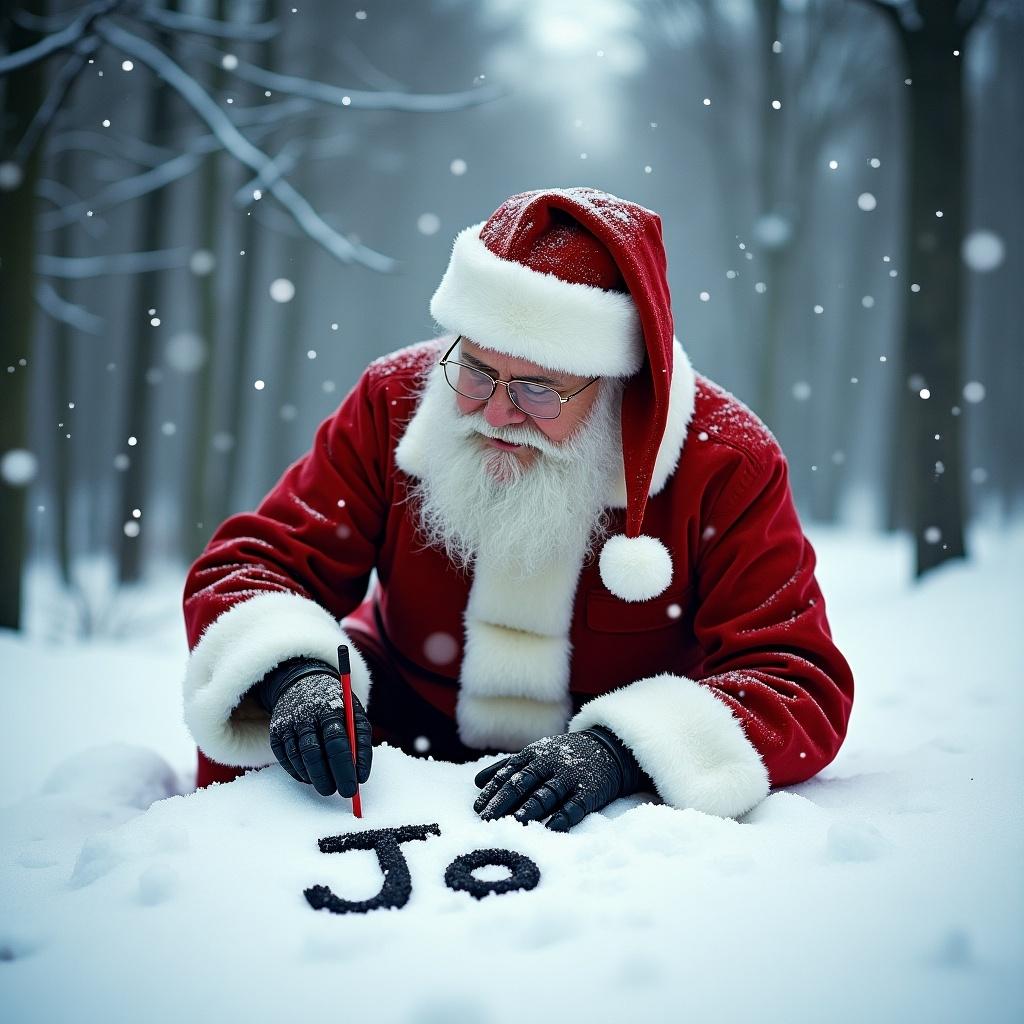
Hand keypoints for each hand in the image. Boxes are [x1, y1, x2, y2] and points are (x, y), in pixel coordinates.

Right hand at [261, 660, 371, 796]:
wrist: (303, 682)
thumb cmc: (336, 704)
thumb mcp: (354, 713)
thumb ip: (361, 741)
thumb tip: (360, 776)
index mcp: (330, 709)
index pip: (337, 742)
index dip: (346, 768)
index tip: (354, 786)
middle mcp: (306, 716)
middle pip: (314, 753)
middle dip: (328, 778)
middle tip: (341, 792)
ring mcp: (288, 724)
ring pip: (299, 759)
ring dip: (315, 777)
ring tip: (328, 785)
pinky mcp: (276, 733)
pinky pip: (286, 760)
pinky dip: (300, 773)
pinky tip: (311, 777)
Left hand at [472, 727, 643, 831]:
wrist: (607, 749)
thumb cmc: (563, 755)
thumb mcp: (536, 754)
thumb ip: (506, 767)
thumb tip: (476, 782)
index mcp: (534, 754)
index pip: (508, 773)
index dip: (493, 791)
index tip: (478, 809)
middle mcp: (550, 764)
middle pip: (523, 783)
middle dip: (504, 802)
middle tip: (488, 819)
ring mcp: (570, 776)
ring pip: (547, 794)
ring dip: (531, 808)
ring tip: (516, 822)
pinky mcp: (589, 791)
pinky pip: (575, 805)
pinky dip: (564, 816)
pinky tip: (553, 827)